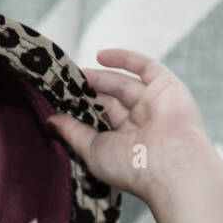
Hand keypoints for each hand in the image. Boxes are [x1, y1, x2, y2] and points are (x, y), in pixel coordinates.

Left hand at [48, 49, 213, 206]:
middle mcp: (140, 123)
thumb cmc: (132, 167)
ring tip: (76, 73)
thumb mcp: (93, 151)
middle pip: (110, 100)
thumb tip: (51, 120)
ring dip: (99, 77)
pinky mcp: (166, 86)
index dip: (81, 110)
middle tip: (65, 84)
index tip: (59, 101)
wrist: (171, 165)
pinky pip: (144, 66)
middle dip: (88, 91)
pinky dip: (124, 58)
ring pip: (122, 84)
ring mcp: (153, 104)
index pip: (100, 121)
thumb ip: (73, 133)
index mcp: (125, 143)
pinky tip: (100, 55)